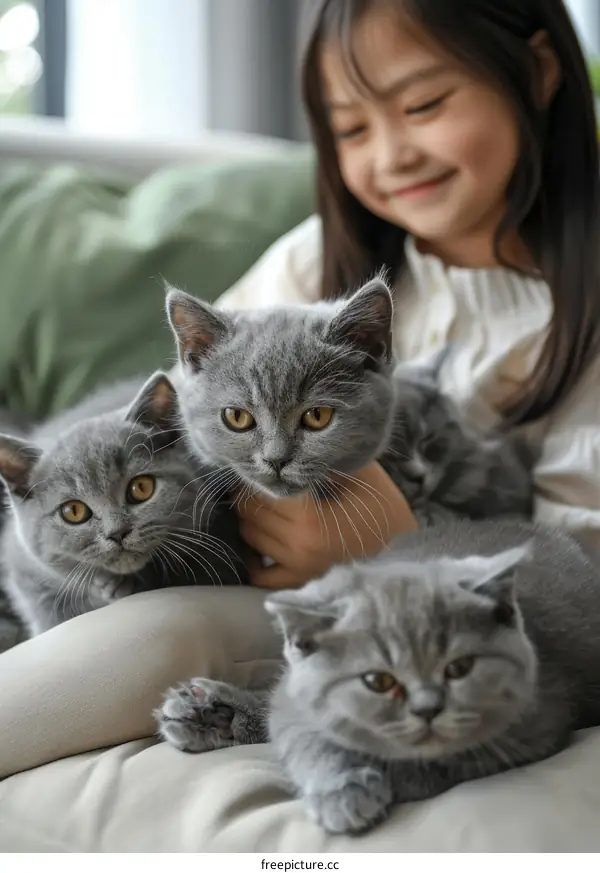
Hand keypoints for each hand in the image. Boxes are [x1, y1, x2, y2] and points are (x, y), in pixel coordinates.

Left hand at [236, 462, 417, 588]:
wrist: (400, 538)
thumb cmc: (377, 498)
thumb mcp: (353, 469)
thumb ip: (319, 461)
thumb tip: (283, 448)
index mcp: (309, 517)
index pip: (264, 491)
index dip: (261, 472)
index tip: (261, 460)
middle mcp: (298, 545)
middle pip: (251, 513)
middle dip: (249, 493)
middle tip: (257, 478)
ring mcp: (298, 567)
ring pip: (249, 536)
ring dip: (249, 518)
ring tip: (259, 501)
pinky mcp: (301, 579)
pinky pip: (261, 575)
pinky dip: (252, 559)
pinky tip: (256, 541)